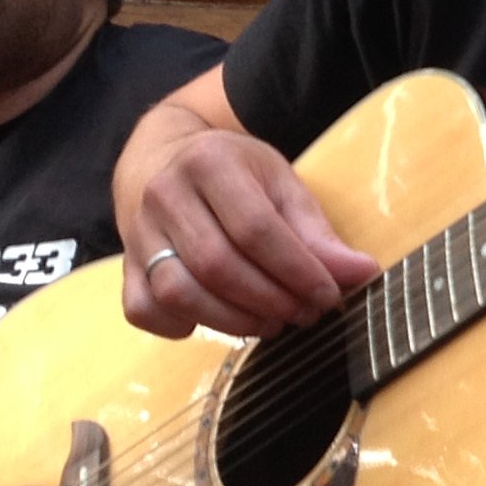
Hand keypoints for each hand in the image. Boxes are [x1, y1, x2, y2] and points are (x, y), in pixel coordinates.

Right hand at [121, 128, 377, 338]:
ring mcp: (137, 231)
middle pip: (217, 265)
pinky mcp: (124, 264)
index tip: (327, 295)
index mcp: (209, 162)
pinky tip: (217, 319)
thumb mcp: (279, 184)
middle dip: (269, 300)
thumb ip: (316, 232)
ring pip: (178, 292)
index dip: (296, 270)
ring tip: (271, 321)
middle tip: (303, 314)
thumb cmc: (232, 174)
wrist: (161, 158)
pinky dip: (180, 326)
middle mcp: (164, 194)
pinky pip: (144, 309)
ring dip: (232, 321)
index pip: (255, 228)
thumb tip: (361, 274)